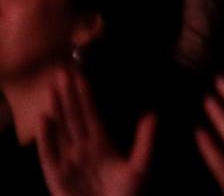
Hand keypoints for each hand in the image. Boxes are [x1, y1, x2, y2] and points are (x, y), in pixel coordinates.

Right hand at [38, 67, 155, 195]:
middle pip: (73, 117)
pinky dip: (47, 138)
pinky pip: (50, 155)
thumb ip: (145, 140)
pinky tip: (45, 118)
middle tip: (62, 71)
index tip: (79, 75)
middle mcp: (82, 150)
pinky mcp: (57, 178)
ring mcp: (69, 163)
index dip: (84, 95)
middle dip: (68, 95)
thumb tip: (153, 113)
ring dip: (56, 109)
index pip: (90, 114)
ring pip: (61, 130)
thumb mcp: (140, 167)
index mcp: (101, 144)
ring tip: (53, 88)